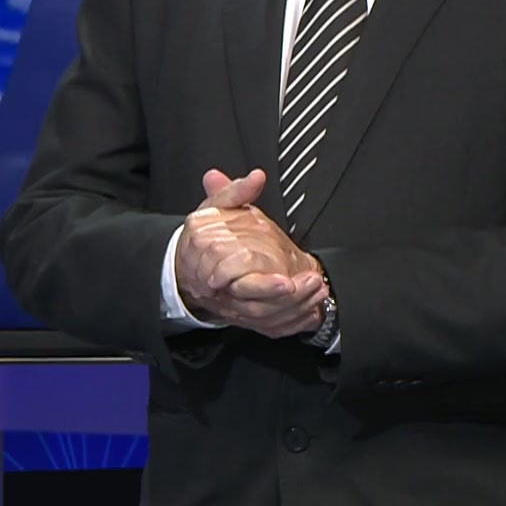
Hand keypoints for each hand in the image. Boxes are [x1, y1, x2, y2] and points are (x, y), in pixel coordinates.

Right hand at [174, 169, 326, 337]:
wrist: (187, 269)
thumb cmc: (203, 238)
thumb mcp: (215, 209)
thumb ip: (236, 192)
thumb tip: (256, 177)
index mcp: (211, 258)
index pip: (236, 278)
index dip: (264, 285)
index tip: (287, 280)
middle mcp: (219, 288)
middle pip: (253, 304)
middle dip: (285, 298)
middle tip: (312, 283)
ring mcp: (232, 306)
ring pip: (264, 318)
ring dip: (294, 308)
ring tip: (317, 290)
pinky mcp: (244, 318)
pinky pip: (269, 328)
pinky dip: (291, 323)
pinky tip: (310, 313)